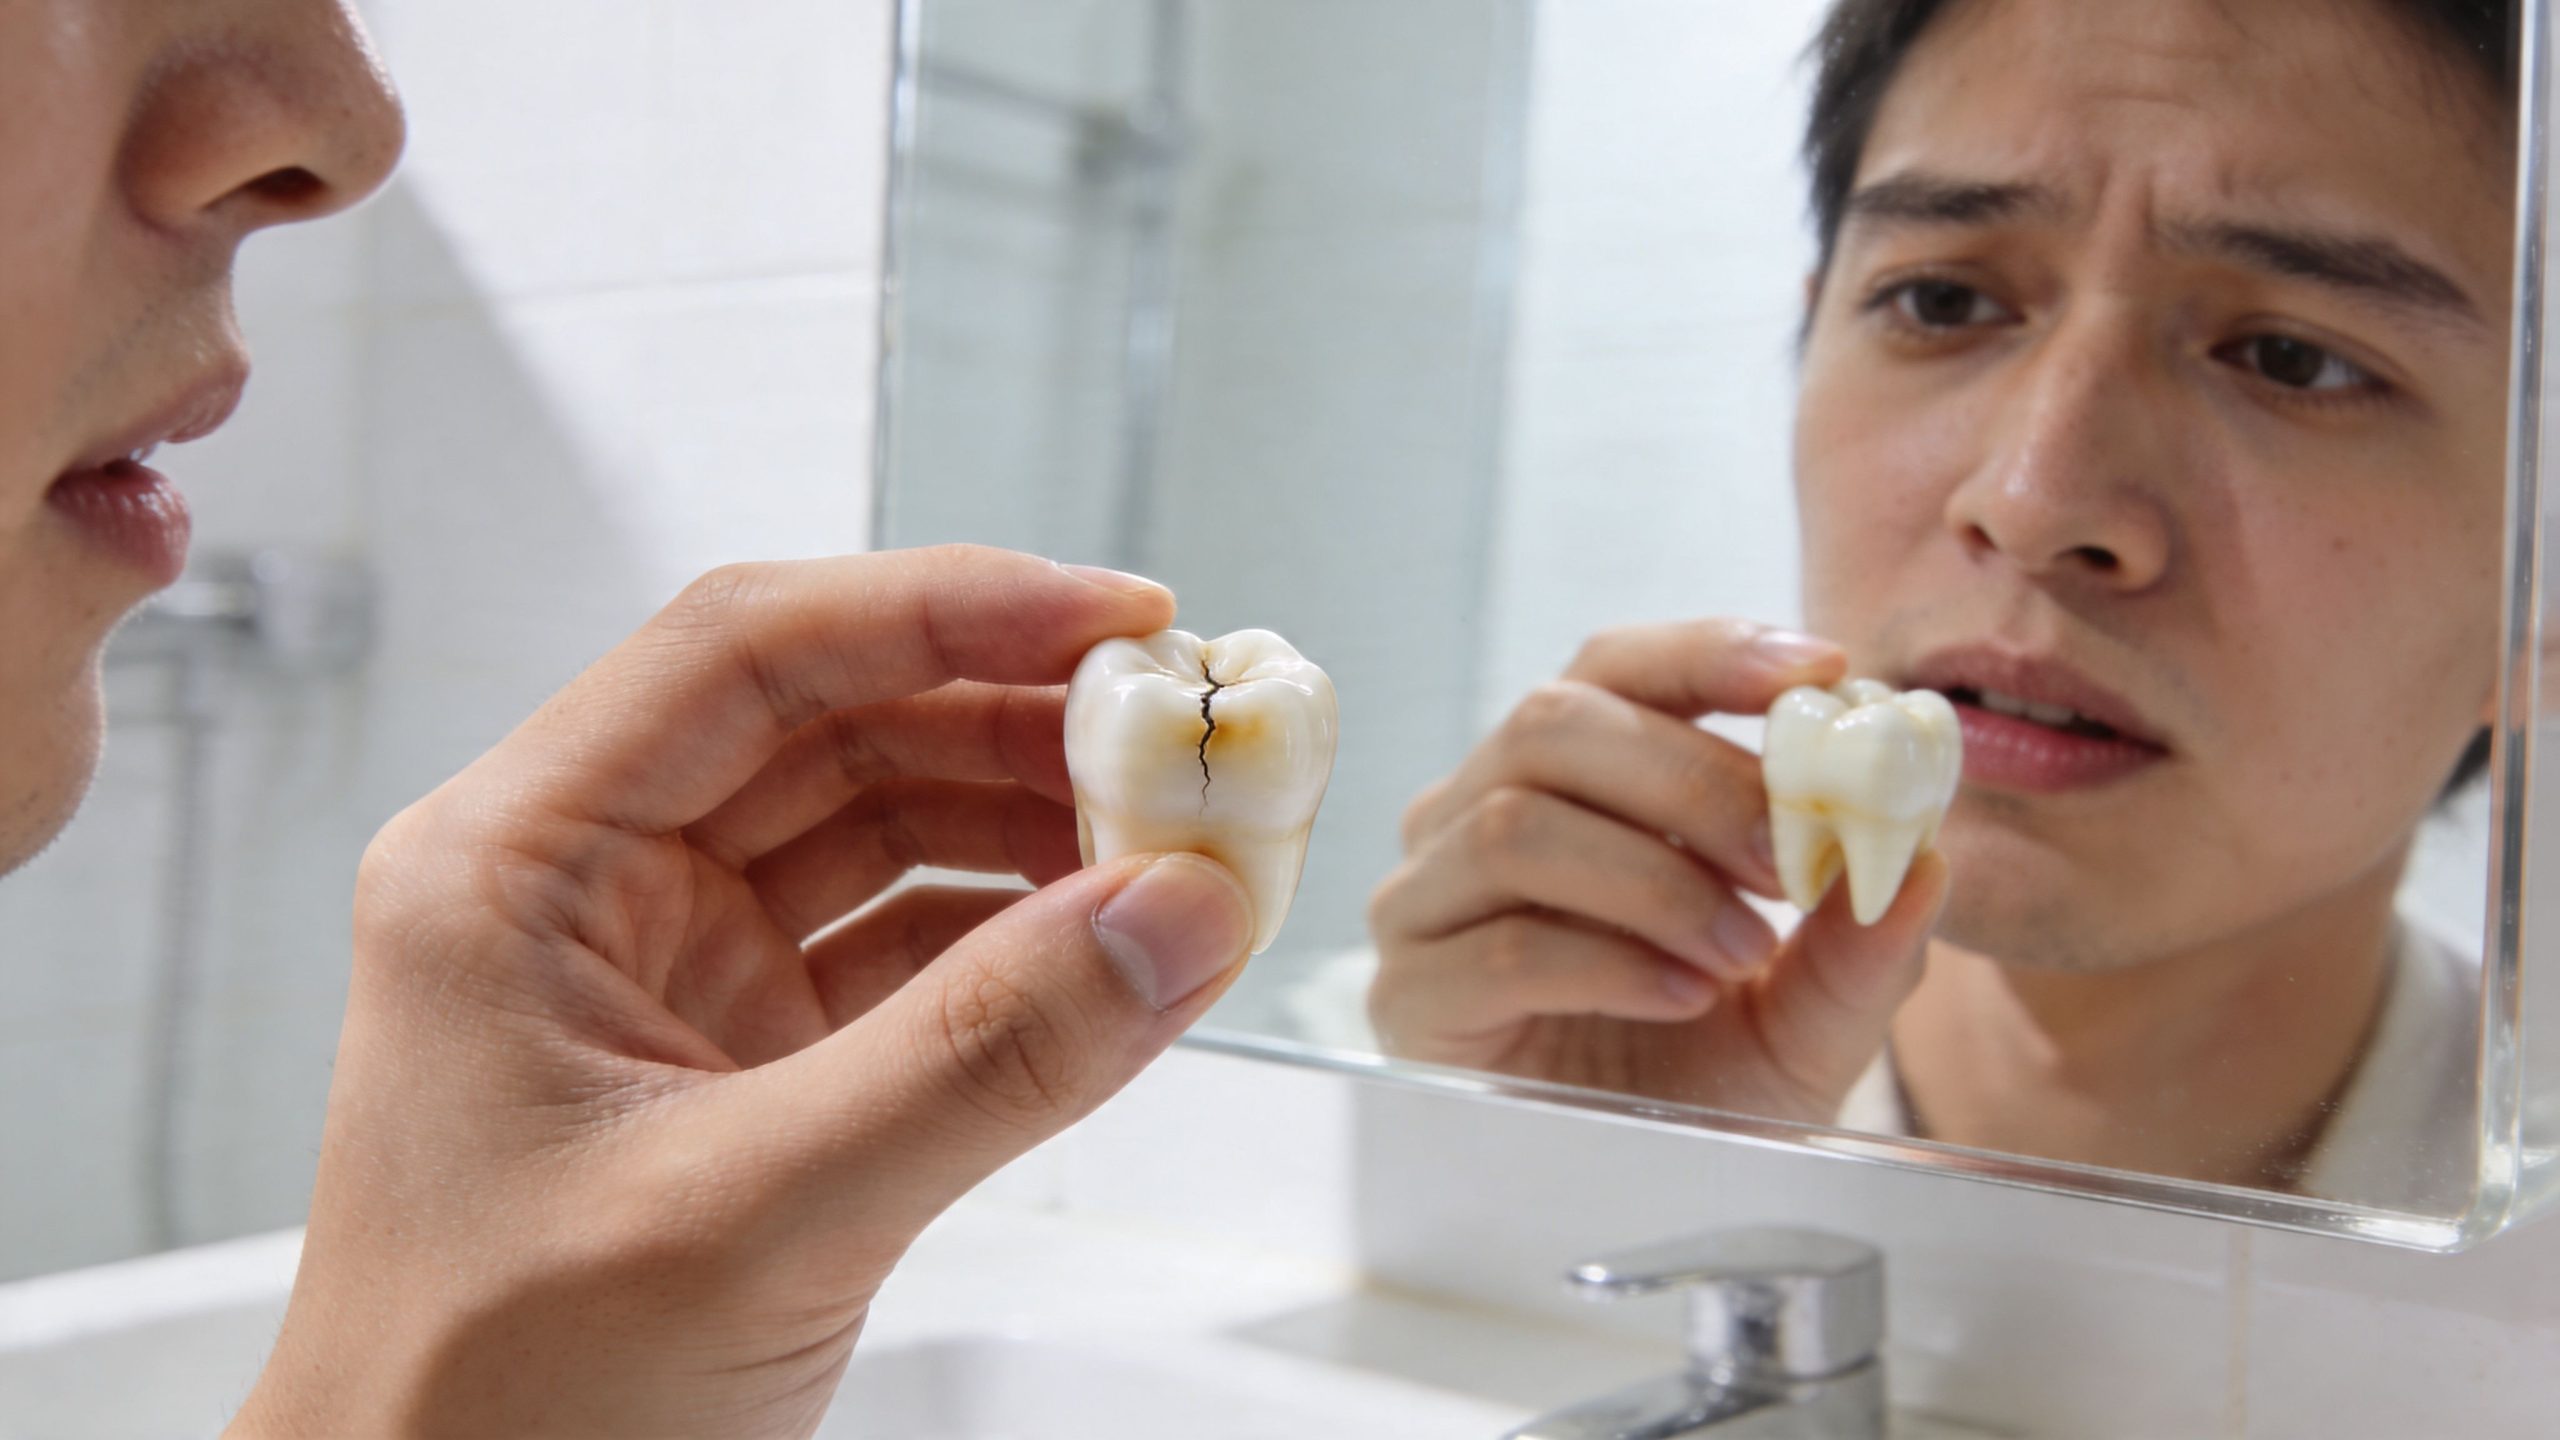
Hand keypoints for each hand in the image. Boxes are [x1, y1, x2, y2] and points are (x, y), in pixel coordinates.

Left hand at [229, 546, 1254, 1438]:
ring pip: (881, 833)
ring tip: (1181, 850)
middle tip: (1187, 747)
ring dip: (1034, 834)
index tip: (1119, 621)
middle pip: (833, 727)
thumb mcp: (752, 1218)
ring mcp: (668, 975)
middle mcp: (586, 890)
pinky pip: (904, 957)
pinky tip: (1120, 956)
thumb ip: (982, 1062)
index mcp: (512, 868)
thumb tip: (1178, 917)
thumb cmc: (494, 1409)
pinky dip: (1018, 948)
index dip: (944, 607)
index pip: (746, 653)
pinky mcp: (742, 1064)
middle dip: (1019, 726)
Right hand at [1366, 619, 1947, 1120]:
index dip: (1711, 652)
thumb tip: (1926, 855)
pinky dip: (1611, 963)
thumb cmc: (1705, 1078)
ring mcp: (1428, 902)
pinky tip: (1678, 997)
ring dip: (1656, 883)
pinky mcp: (1412, 996)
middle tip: (1788, 855)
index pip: (1616, 667)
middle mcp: (1471, 814)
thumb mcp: (1812, 1011)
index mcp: (1566, 777)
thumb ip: (1862, 939)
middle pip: (1554, 723)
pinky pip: (1501, 944)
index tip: (1824, 672)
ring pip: (1518, 825)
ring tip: (1741, 953)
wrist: (1633, 1197)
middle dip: (1692, 781)